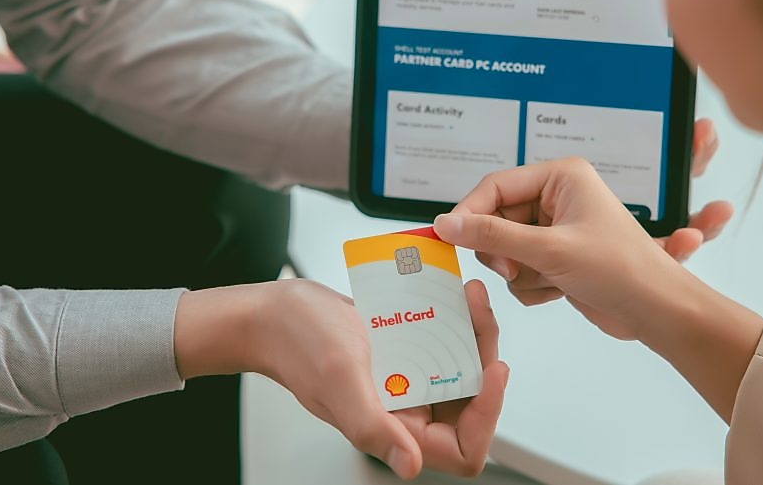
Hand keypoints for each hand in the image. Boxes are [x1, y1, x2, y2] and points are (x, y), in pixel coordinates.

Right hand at [174, 279, 508, 479]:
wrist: (272, 311)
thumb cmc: (295, 341)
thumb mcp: (340, 379)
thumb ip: (372, 427)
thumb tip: (409, 467)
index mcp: (393, 429)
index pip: (461, 449)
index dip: (485, 418)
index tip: (490, 371)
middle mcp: (404, 411)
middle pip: (470, 403)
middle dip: (483, 358)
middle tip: (479, 315)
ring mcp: (404, 383)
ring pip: (460, 369)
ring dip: (473, 335)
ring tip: (470, 297)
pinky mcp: (402, 355)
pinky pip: (442, 345)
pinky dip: (454, 321)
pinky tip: (453, 296)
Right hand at [435, 156, 685, 340]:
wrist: (657, 312)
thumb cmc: (617, 269)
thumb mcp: (549, 249)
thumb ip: (492, 235)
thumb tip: (443, 223)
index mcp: (560, 177)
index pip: (495, 186)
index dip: (469, 212)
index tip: (447, 239)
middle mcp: (557, 198)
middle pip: (496, 219)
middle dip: (503, 250)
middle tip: (514, 269)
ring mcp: (556, 230)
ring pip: (506, 249)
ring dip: (521, 272)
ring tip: (552, 279)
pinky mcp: (557, 259)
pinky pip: (520, 269)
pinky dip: (533, 284)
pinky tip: (561, 290)